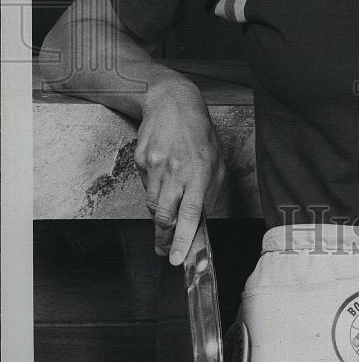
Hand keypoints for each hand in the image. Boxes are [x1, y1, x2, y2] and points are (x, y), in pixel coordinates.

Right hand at [134, 82, 225, 264]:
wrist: (171, 103)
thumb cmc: (198, 132)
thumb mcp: (215, 159)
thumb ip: (209, 190)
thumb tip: (200, 218)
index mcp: (198, 172)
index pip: (189, 213)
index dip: (183, 239)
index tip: (177, 259)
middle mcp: (175, 171)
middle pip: (165, 216)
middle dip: (165, 238)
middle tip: (167, 250)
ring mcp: (154, 166)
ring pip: (153, 204)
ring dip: (160, 216)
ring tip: (167, 218)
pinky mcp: (139, 161)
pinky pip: (145, 186)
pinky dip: (154, 190)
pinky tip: (162, 178)